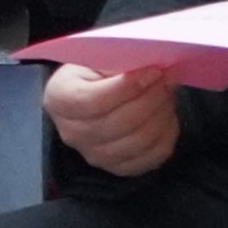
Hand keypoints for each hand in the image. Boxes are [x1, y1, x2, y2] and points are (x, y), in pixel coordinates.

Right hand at [44, 59, 185, 176]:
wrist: (87, 96)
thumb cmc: (92, 73)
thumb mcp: (95, 59)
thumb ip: (118, 62)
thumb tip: (151, 67)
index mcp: (59, 100)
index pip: (95, 101)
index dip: (129, 87)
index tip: (153, 71)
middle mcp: (72, 133)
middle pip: (120, 123)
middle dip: (151, 99)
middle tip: (167, 80)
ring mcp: (95, 155)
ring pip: (139, 141)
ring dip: (162, 115)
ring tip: (168, 95)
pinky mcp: (119, 168)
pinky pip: (153, 156)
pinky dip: (166, 134)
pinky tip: (166, 115)